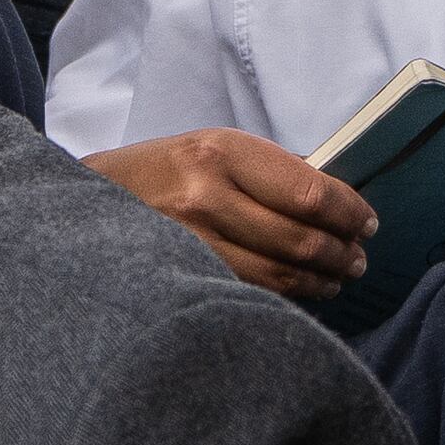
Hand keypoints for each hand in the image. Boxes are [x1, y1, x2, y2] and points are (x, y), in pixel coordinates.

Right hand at [83, 127, 372, 297]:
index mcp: (217, 153)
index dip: (348, 212)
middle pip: (299, 237)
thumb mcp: (207, 149)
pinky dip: (288, 296)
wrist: (78, 206)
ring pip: (279, 274)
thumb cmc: (155, 175)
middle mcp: (203, 196)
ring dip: (321, 280)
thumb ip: (265, 173)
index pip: (308, 190)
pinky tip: (303, 291)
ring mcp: (188, 243)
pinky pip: (251, 293)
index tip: (366, 222)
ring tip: (338, 277)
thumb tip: (334, 204)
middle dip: (341, 252)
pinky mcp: (180, 278)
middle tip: (357, 257)